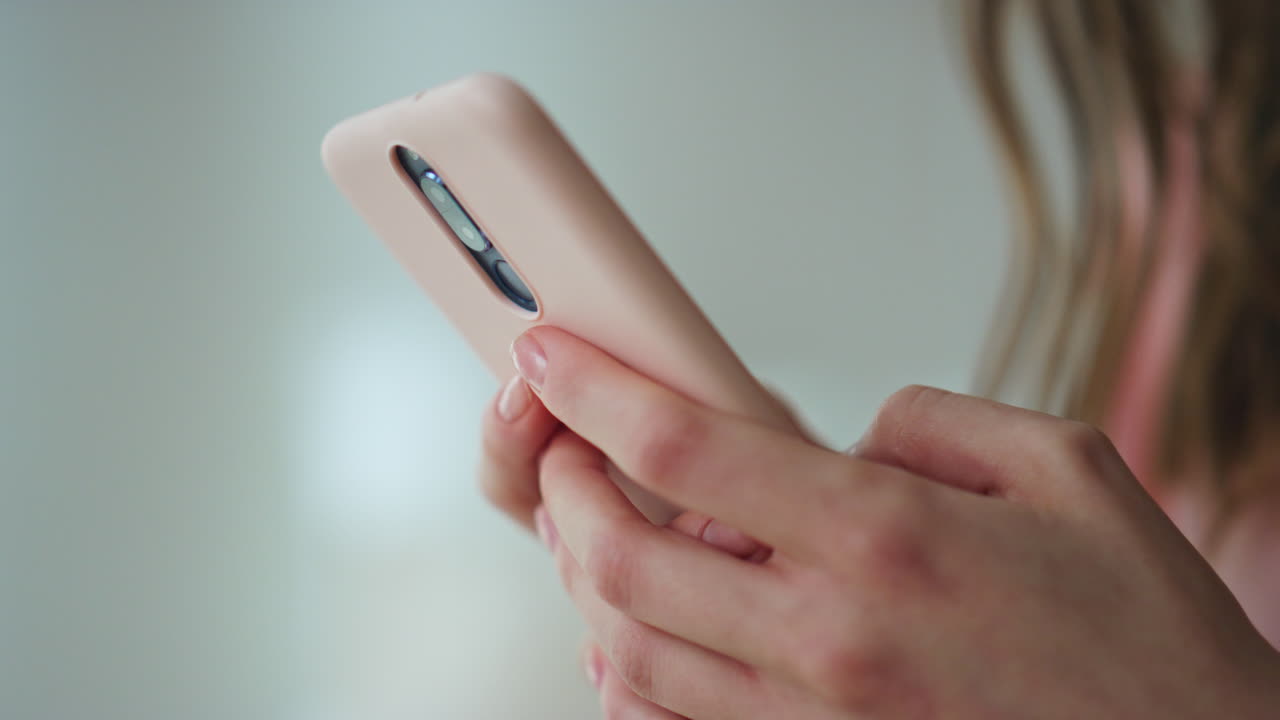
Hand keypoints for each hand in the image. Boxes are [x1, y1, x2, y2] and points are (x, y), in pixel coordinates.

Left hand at [512, 326, 1279, 719]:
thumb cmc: (1142, 631)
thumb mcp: (1061, 469)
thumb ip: (928, 424)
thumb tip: (842, 438)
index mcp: (886, 537)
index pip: (687, 448)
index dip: (598, 390)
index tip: (553, 354)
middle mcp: (831, 636)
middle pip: (626, 560)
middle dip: (564, 493)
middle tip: (561, 450)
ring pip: (633, 652)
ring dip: (585, 583)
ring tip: (590, 532)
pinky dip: (627, 676)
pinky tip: (633, 634)